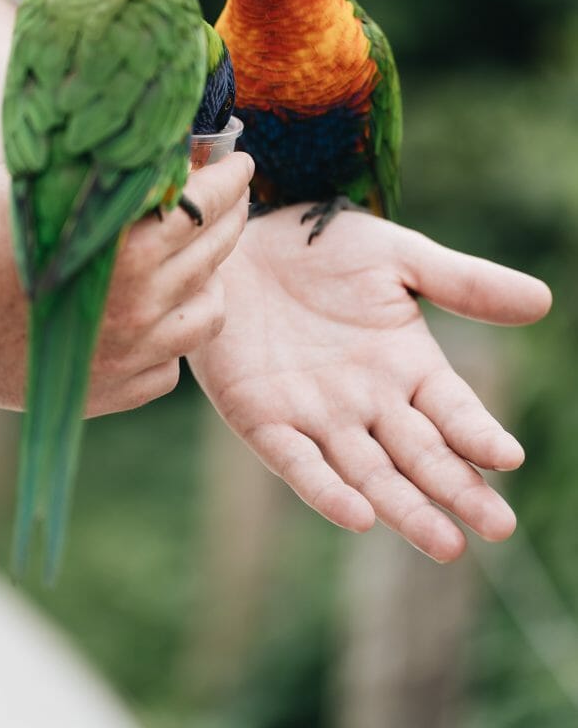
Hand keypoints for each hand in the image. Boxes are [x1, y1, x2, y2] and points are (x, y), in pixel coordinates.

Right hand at [0, 153, 252, 414]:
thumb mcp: (48, 187)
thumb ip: (114, 178)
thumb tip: (176, 157)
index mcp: (127, 245)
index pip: (206, 203)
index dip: (231, 177)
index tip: (241, 164)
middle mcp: (138, 303)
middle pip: (215, 255)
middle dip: (231, 217)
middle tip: (233, 198)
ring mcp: (125, 355)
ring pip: (206, 318)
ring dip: (209, 285)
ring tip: (197, 265)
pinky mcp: (106, 394)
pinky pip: (168, 369)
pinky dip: (169, 342)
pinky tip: (152, 318)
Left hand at [189, 206, 551, 561]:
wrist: (241, 241)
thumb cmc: (321, 249)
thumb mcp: (397, 257)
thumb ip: (462, 282)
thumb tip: (543, 300)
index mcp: (406, 367)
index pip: (454, 413)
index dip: (479, 435)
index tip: (508, 457)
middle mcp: (368, 403)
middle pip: (420, 456)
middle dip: (457, 491)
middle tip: (497, 528)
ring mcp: (317, 417)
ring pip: (368, 473)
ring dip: (405, 509)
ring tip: (446, 544)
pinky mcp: (262, 420)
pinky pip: (297, 463)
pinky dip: (325, 491)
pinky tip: (358, 516)